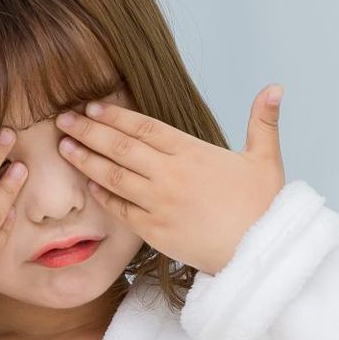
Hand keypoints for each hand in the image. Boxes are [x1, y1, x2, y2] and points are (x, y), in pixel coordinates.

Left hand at [52, 84, 287, 275]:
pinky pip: (121, 210)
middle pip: (121, 147)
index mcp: (193, 152)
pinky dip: (104, 196)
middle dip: (88, 131)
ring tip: (63, 147)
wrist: (260, 252)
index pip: (144, 127)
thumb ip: (263, 121)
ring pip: (114, 176)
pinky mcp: (154, 231)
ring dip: (86, 160)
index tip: (91, 106)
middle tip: (63, 119)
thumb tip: (275, 87)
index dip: (114, 115)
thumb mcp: (266, 159)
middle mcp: (171, 175)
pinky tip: (89, 185)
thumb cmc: (263, 206)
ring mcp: (160, 203)